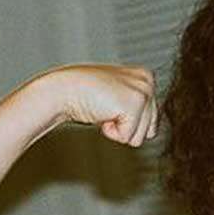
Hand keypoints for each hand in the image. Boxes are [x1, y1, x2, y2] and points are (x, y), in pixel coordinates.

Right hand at [41, 64, 157, 146]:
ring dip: (119, 129)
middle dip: (125, 127)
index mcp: (146, 77)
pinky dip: (112, 132)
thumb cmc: (85, 95)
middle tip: (106, 107)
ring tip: (104, 109)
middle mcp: (148, 81)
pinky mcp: (136, 103)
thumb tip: (151, 127)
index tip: (110, 105)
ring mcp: (144, 91)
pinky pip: (128, 137)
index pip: (151, 122)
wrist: (62, 90)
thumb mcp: (118, 96)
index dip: (128, 122)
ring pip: (141, 136)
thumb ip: (136, 106)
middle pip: (150, 131)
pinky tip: (102, 113)